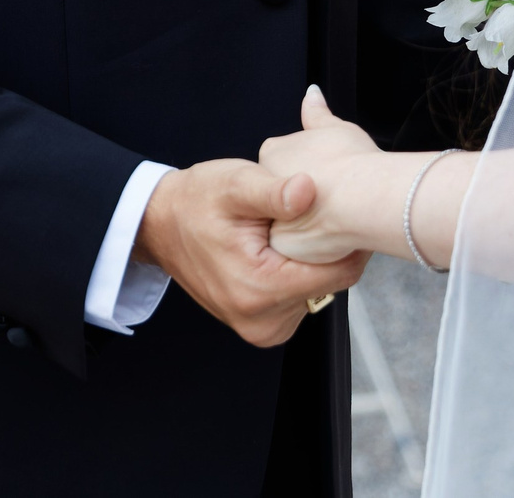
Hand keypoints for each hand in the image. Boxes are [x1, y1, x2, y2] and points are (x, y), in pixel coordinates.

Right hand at [134, 156, 365, 347]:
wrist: (160, 225)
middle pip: (331, 285)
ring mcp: (260, 328)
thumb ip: (273, 190)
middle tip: (318, 215)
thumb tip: (308, 190)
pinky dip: (299, 274)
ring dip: (314, 262)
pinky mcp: (262, 326)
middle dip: (331, 250)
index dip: (352, 242)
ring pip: (318, 293)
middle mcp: (261, 320)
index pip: (337, 275)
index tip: (353, 213)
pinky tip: (284, 250)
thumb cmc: (196, 202)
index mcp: (259, 289)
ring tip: (294, 231)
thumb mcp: (234, 184)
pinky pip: (301, 300)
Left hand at [260, 86, 386, 264]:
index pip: (284, 163)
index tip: (330, 175)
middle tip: (335, 197)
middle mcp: (265, 185)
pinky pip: (301, 249)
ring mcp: (273, 217)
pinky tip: (337, 237)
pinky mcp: (283, 247)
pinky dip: (318, 245)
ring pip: (292, 224)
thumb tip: (312, 93)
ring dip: (311, 222)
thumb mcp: (335, 128)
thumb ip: (318, 114)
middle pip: (284, 195)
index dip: (310, 171)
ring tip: (338, 217)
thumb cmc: (351, 162)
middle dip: (306, 198)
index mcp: (273, 152)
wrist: (363, 199)